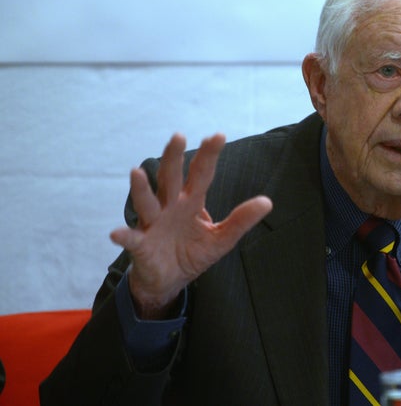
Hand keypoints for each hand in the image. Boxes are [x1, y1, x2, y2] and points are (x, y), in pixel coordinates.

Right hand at [110, 133, 272, 318]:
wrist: (169, 280)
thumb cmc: (192, 253)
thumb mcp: (221, 238)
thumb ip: (241, 220)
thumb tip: (267, 201)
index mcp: (190, 202)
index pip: (200, 175)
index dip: (208, 156)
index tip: (218, 136)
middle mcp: (169, 207)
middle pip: (170, 178)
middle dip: (173, 158)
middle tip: (178, 136)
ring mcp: (152, 224)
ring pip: (146, 203)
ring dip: (142, 189)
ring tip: (137, 172)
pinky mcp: (141, 246)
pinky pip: (132, 239)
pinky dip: (124, 235)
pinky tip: (117, 233)